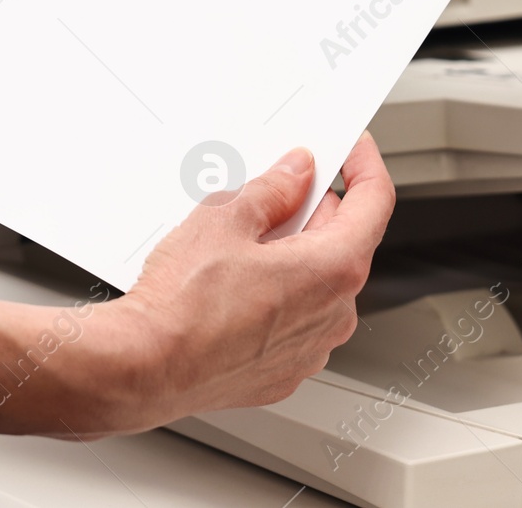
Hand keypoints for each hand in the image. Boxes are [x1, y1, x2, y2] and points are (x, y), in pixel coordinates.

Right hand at [0, 133, 393, 438]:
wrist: (147, 366)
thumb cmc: (183, 305)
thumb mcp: (225, 219)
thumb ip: (272, 190)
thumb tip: (294, 174)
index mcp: (334, 268)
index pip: (374, 202)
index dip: (365, 165)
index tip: (353, 149)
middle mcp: (335, 313)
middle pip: (342, 242)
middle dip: (312, 213)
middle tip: (270, 193)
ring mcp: (311, 348)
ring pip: (317, 284)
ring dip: (291, 258)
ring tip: (237, 246)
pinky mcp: (284, 370)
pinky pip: (294, 321)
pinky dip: (275, 297)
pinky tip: (232, 287)